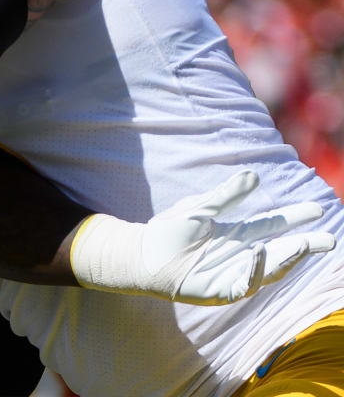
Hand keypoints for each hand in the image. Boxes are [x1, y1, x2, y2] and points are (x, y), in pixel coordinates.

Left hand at [70, 170, 334, 304]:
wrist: (141, 254)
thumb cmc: (168, 232)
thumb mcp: (200, 208)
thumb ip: (226, 195)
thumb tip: (254, 176)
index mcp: (237, 235)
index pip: (273, 225)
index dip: (294, 218)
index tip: (318, 209)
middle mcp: (240, 255)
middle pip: (280, 251)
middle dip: (305, 246)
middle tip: (329, 240)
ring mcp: (231, 273)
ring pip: (268, 270)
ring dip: (285, 258)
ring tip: (302, 244)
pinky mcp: (219, 290)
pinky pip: (243, 284)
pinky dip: (254, 271)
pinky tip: (259, 254)